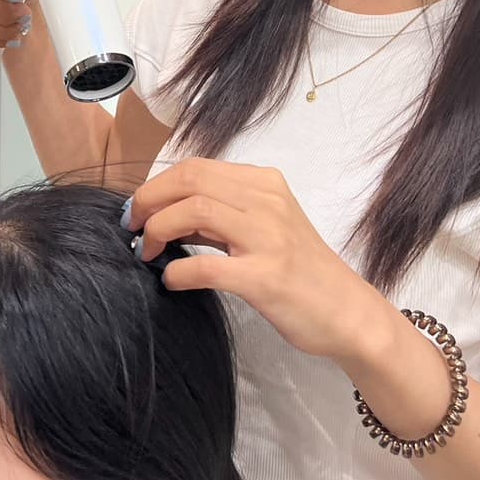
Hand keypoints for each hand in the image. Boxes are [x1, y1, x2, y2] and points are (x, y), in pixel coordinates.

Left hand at [128, 157, 387, 363]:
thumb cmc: (301, 270)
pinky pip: (206, 266)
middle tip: (132, 227)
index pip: (196, 167)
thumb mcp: (264, 226)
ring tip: (146, 251)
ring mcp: (269, 238)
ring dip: (157, 230)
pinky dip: (177, 272)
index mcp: (265, 183)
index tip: (138, 209)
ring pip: (195, 211)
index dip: (156, 185)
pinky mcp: (266, 278)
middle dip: (149, 200)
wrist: (347, 312)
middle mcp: (268, 201)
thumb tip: (163, 213)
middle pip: (190, 181)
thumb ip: (220, 215)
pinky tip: (171, 281)